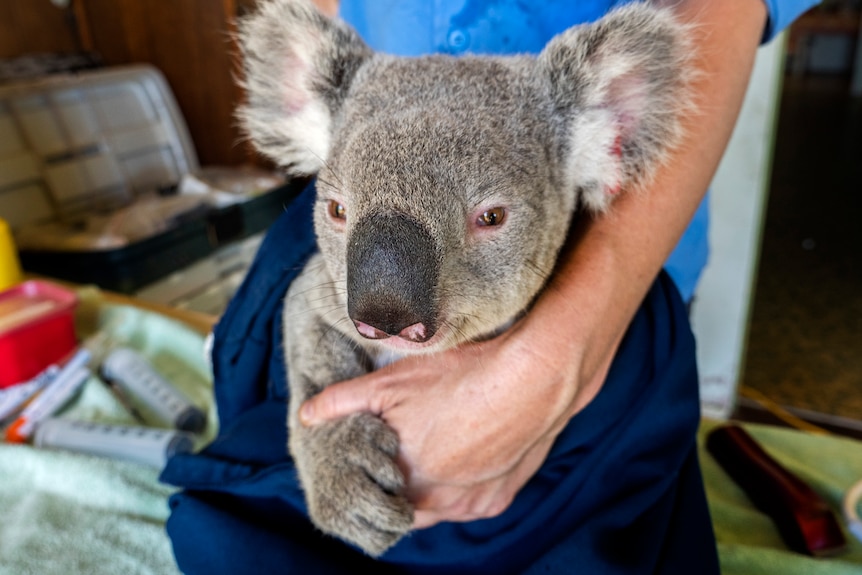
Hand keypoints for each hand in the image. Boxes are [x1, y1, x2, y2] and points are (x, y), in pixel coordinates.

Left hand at [300, 317, 612, 528]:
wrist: (534, 380)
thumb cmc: (461, 377)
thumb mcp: (392, 382)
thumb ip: (343, 401)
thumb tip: (306, 415)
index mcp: (406, 480)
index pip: (373, 498)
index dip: (370, 478)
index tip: (374, 458)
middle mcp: (438, 503)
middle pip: (405, 507)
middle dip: (398, 485)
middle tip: (403, 452)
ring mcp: (472, 504)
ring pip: (438, 508)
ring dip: (430, 488)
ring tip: (434, 448)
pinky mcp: (499, 499)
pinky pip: (469, 502)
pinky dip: (462, 485)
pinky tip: (465, 451)